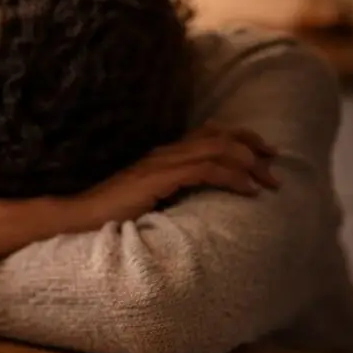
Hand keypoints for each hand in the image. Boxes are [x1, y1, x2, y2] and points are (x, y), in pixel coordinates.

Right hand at [70, 124, 278, 228]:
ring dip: (249, 164)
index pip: (208, 134)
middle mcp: (164, 152)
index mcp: (162, 155)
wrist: (77, 218)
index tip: (263, 153)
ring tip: (268, 181)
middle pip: (219, 136)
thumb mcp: (148, 202)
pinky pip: (207, 169)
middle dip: (253, 146)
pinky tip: (248, 191)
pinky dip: (233, 177)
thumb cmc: (108, 217)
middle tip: (275, 164)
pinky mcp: (159, 177)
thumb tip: (198, 202)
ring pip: (218, 149)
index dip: (240, 138)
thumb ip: (171, 194)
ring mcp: (161, 163)